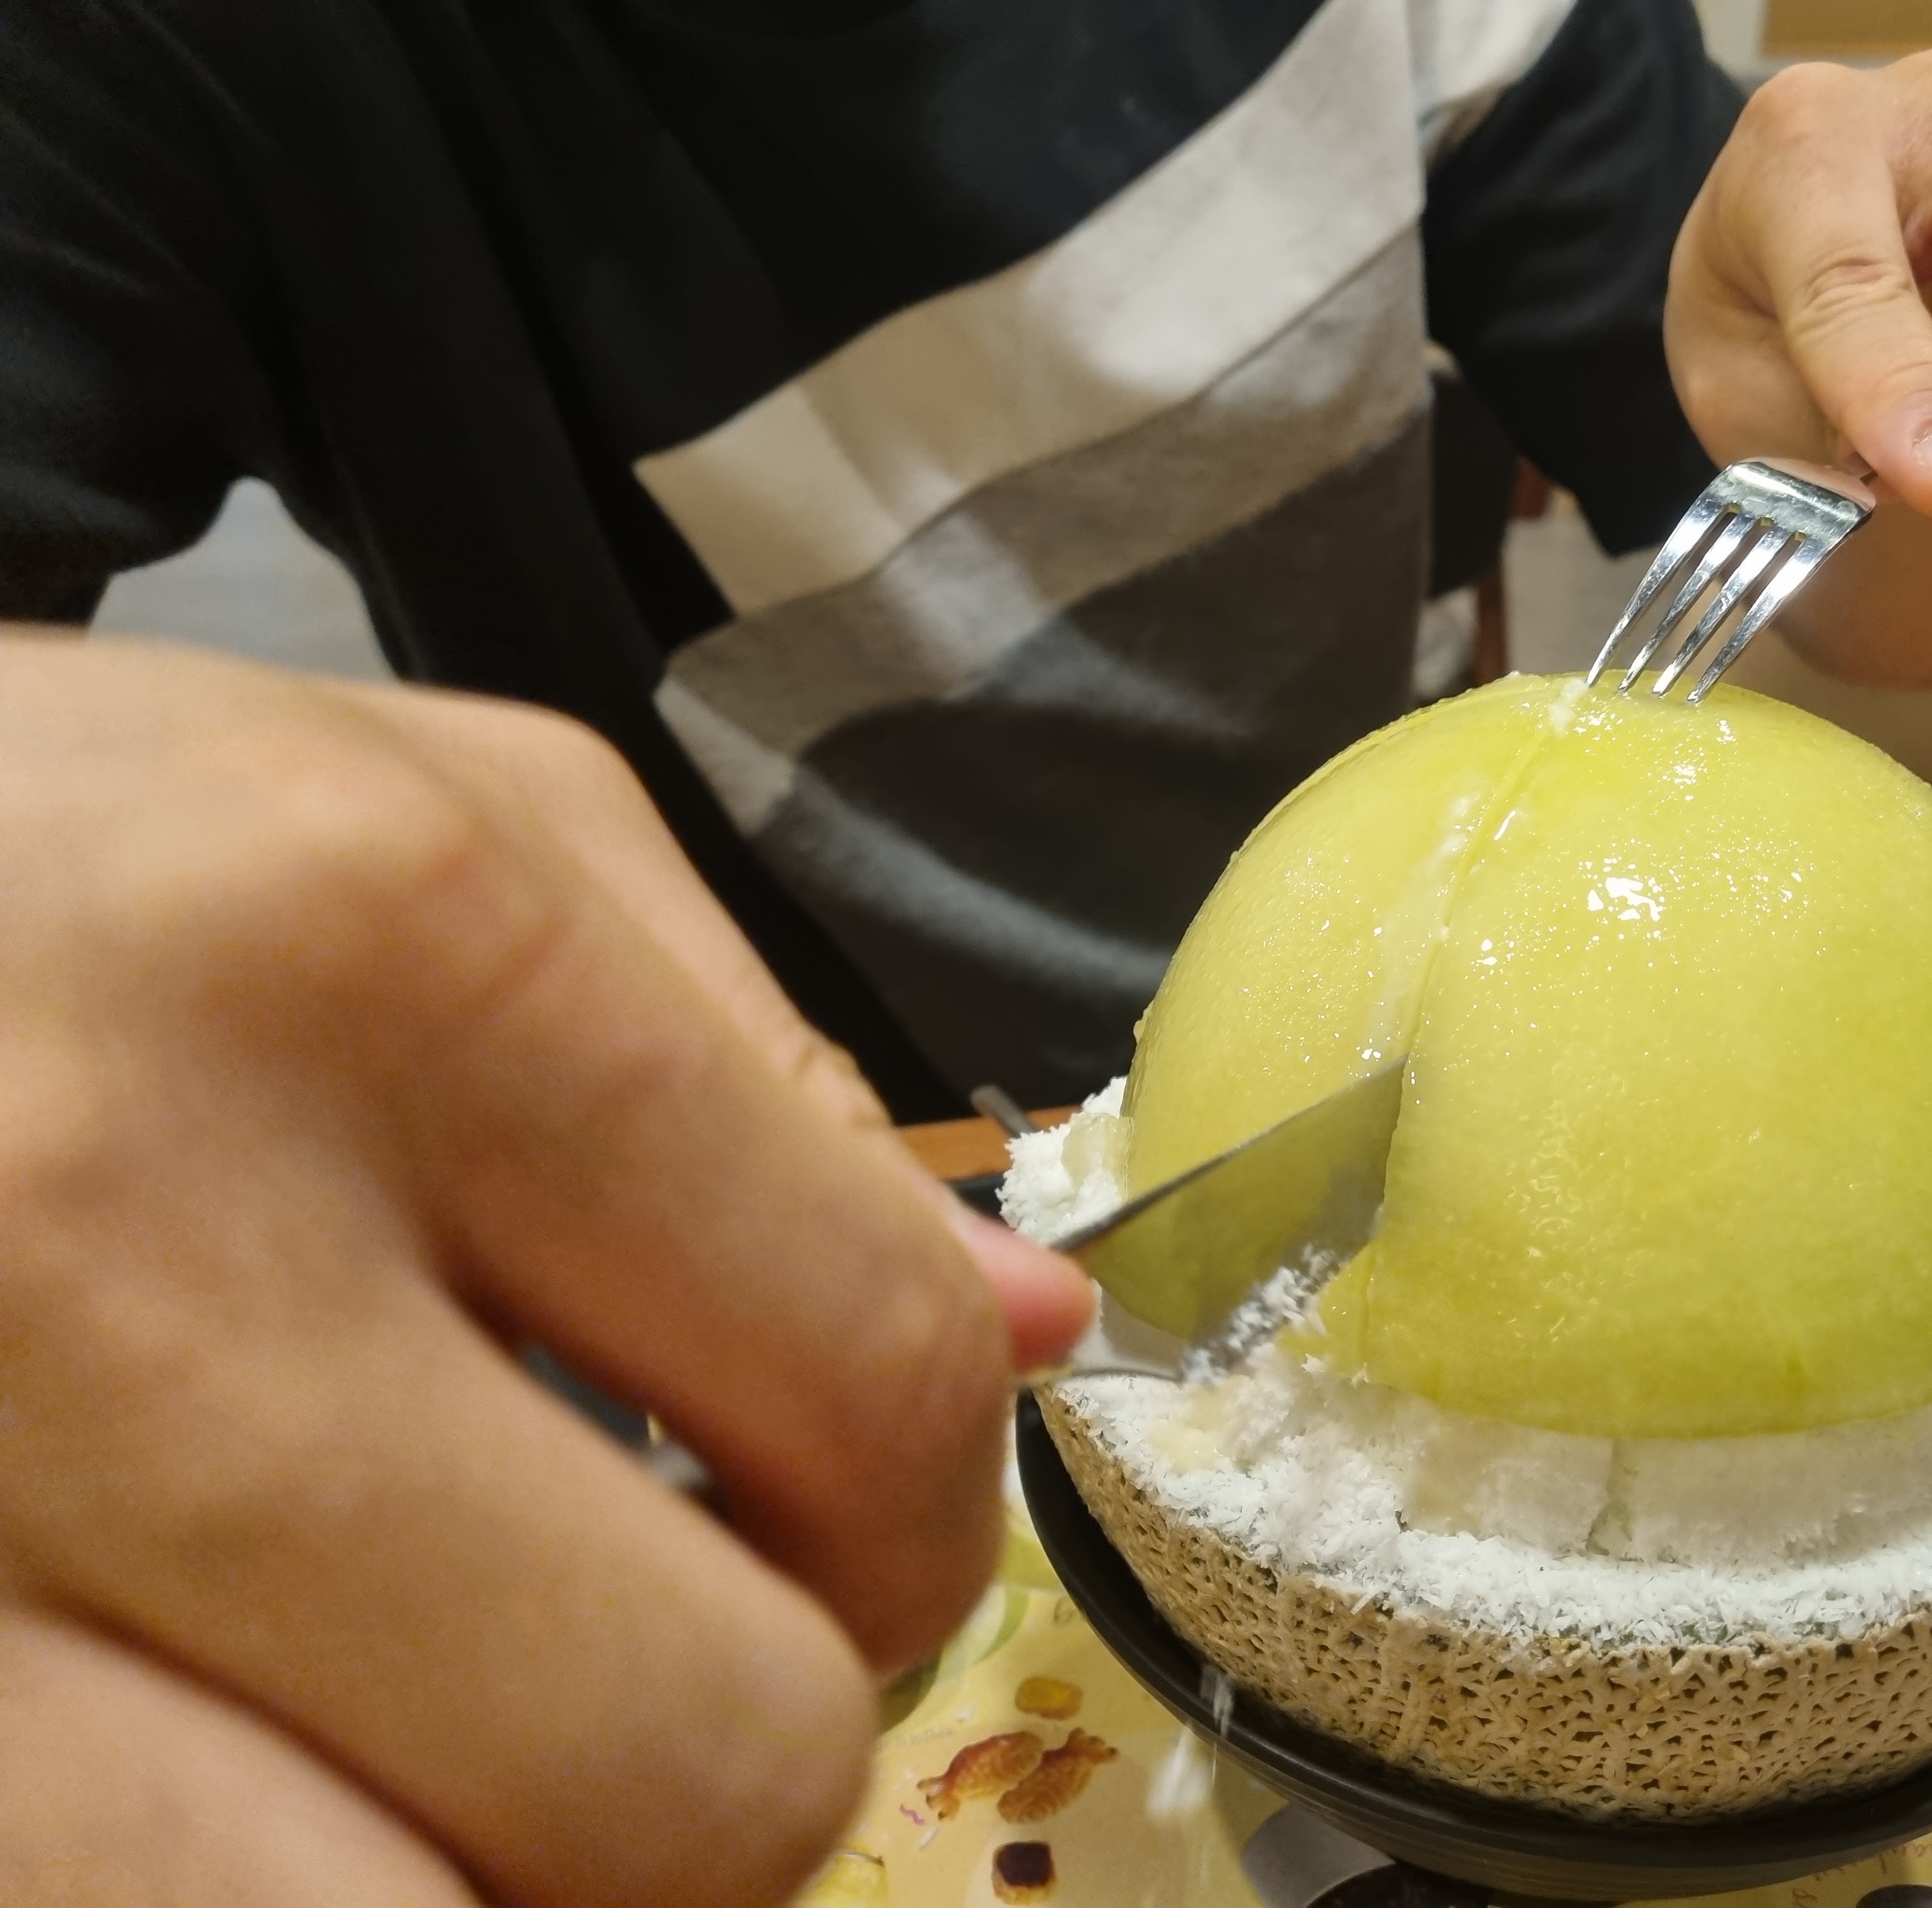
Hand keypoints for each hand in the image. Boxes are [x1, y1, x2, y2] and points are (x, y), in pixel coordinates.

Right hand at [0, 635, 1088, 1905]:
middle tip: (636, 1656)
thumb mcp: (421, 822)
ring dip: (511, 1876)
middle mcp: (116, 1249)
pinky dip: (281, 1876)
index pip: (875, 1390)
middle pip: (700, 1770)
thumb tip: (1029, 1347)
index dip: (927, 1522)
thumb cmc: (33, 849)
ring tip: (426, 1731)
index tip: (861, 1531)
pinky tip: (239, 1747)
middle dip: (732, 1756)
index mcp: (377, 951)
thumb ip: (749, 1078)